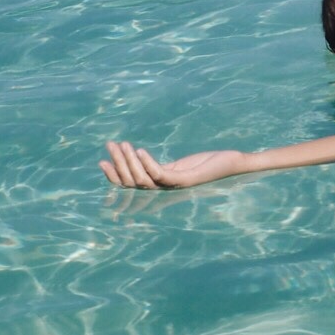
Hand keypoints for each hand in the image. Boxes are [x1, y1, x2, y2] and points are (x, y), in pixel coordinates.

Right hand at [100, 142, 245, 195]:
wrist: (233, 163)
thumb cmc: (206, 164)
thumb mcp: (178, 165)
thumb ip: (158, 167)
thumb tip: (138, 159)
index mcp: (161, 185)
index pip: (130, 185)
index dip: (114, 176)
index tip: (101, 162)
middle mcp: (165, 189)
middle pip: (133, 181)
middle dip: (118, 163)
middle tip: (110, 145)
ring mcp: (175, 186)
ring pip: (143, 178)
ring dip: (130, 161)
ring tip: (123, 144)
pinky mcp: (186, 180)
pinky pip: (161, 174)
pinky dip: (148, 163)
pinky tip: (140, 151)